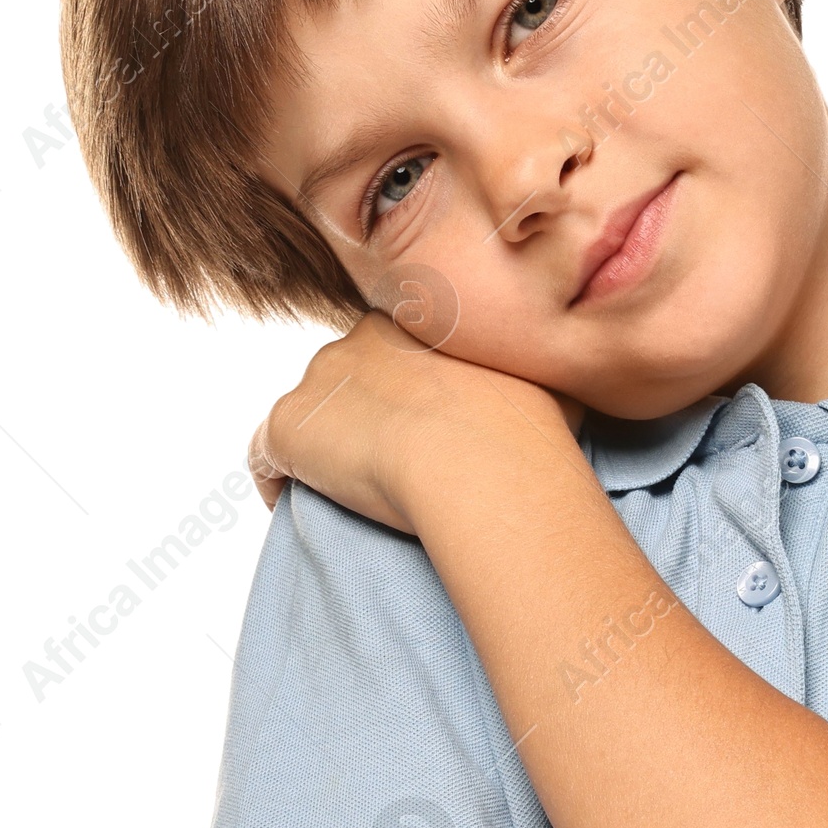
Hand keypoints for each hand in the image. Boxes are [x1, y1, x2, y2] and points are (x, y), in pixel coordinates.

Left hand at [248, 312, 584, 526]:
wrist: (480, 462)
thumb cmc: (527, 425)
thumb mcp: (549, 377)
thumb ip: (535, 370)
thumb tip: (559, 374)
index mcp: (416, 323)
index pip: (394, 353)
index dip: (407, 394)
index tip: (426, 430)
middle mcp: (358, 340)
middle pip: (347, 379)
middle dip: (366, 416)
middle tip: (397, 467)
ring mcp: (318, 384)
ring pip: (311, 415)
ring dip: (328, 447)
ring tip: (357, 493)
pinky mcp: (289, 429)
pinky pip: (268, 456)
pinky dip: (280, 479)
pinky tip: (301, 504)